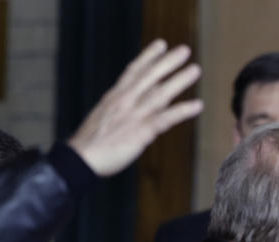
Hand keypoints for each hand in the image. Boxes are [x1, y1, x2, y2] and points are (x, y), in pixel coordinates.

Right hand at [67, 39, 202, 175]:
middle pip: (149, 76)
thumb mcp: (103, 117)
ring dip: (179, 80)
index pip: (133, 71)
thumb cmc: (91, 143)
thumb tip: (134, 105)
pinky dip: (182, 111)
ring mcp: (133, 115)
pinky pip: (165, 119)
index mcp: (115, 96)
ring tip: (195, 69)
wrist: (81, 159)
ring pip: (160, 93)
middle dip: (168, 62)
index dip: (148, 56)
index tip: (161, 45)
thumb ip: (121, 108)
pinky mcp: (140, 132)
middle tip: (185, 50)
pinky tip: (197, 105)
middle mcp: (125, 101)